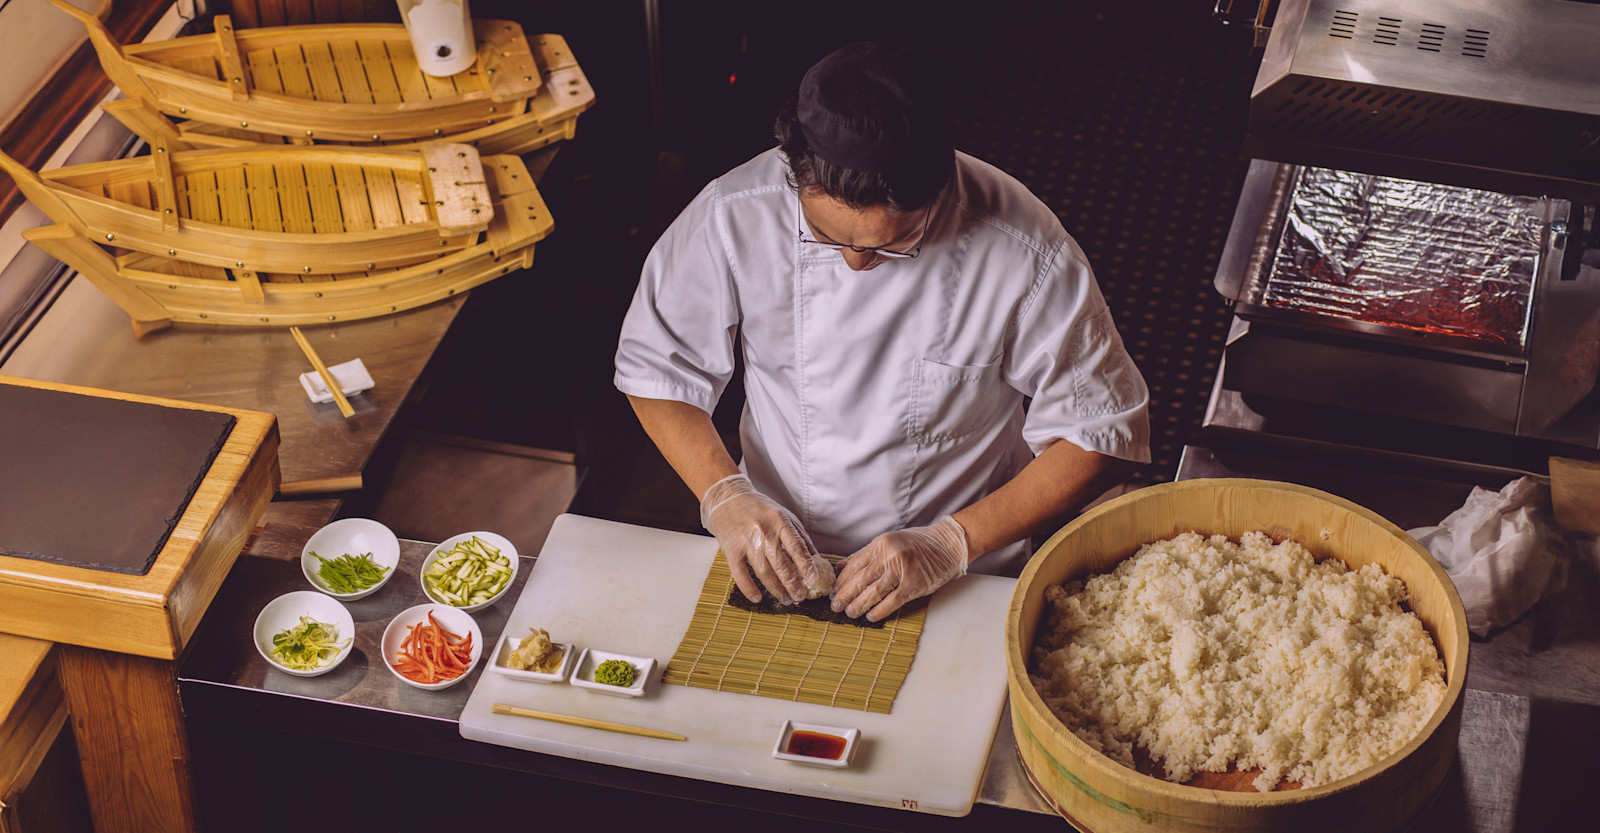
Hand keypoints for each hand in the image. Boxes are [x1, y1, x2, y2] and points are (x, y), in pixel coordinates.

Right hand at [700, 473, 820, 603]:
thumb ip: (799, 535)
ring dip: (775, 589)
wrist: (727, 498)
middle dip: (792, 583)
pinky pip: (740, 574)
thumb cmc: (759, 508)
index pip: (796, 546)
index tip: (813, 580)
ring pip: (763, 571)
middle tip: (799, 597)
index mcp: (779, 520)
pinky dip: (749, 588)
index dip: (806, 565)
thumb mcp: (783, 514)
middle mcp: (763, 531)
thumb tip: (816, 557)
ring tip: (785, 599)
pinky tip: (758, 598)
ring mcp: (745, 541)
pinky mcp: (731, 550)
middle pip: (780, 563)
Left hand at [832, 516, 968, 621]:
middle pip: (861, 580)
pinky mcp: (915, 585)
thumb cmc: (918, 544)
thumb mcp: (889, 542)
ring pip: (874, 592)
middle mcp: (890, 555)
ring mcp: (903, 570)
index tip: (833, 591)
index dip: (842, 580)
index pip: (854, 565)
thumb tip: (841, 567)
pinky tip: (870, 616)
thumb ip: (865, 555)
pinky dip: (879, 611)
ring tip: (850, 613)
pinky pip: (892, 601)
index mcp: (881, 544)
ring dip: (859, 605)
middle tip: (836, 606)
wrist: (948, 545)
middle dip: (845, 595)